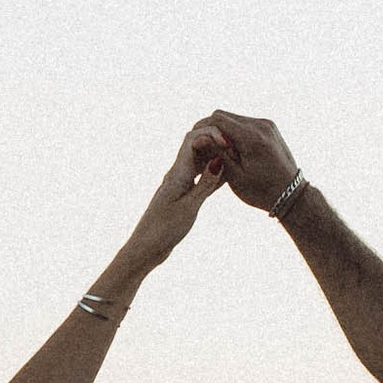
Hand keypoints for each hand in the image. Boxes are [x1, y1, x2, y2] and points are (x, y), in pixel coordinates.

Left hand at [113, 123, 231, 278]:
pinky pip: (200, 177)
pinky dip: (214, 173)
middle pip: (197, 145)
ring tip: (236, 159)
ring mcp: (180, 184)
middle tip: (237, 148)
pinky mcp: (182, 195)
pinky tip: (228, 177)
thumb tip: (219, 159)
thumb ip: (205, 184)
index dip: (212, 134)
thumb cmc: (163, 231)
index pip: (193, 139)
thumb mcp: (189, 208)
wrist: (145, 248)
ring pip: (199, 160)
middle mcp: (177, 174)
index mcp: (177, 173)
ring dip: (216, 155)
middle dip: (215, 140)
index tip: (230, 143)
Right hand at [200, 109, 300, 211]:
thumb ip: (217, 153)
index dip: (202, 128)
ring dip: (223, 131)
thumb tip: (198, 138)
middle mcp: (261, 125)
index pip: (218, 120)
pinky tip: (232, 149)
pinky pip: (245, 123)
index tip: (194, 142)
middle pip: (225, 116)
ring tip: (218, 151)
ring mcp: (267, 124)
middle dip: (211, 129)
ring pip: (234, 118)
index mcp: (252, 138)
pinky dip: (235, 132)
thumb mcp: (234, 176)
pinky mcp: (270, 127)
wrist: (291, 195)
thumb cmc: (261, 192)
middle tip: (203, 147)